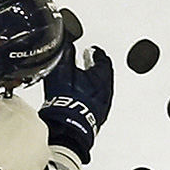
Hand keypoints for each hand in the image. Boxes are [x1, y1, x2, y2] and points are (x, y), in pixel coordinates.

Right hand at [37, 42, 113, 163]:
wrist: (68, 126)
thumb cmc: (68, 99)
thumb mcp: (62, 69)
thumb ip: (67, 54)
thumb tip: (68, 44)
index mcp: (102, 75)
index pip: (103, 59)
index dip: (97, 53)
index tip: (94, 50)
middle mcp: (106, 90)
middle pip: (104, 73)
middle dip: (96, 67)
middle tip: (90, 62)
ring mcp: (103, 104)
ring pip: (101, 88)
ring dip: (93, 82)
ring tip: (83, 79)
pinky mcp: (97, 115)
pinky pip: (96, 100)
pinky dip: (90, 94)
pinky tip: (81, 96)